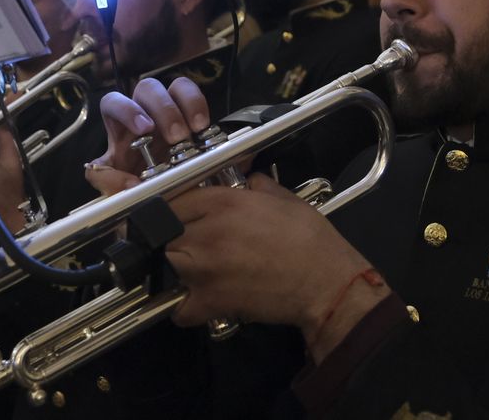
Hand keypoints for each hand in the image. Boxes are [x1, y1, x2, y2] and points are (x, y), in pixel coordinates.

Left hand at [84, 77, 211, 196]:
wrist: (157, 189)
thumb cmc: (131, 181)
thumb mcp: (111, 184)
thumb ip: (107, 180)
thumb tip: (129, 184)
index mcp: (119, 126)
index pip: (112, 102)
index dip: (127, 110)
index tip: (145, 129)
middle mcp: (144, 112)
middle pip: (148, 88)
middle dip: (164, 108)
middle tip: (176, 136)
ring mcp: (169, 111)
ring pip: (176, 86)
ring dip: (188, 103)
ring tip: (196, 129)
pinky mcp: (190, 118)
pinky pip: (195, 98)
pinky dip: (201, 108)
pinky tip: (205, 129)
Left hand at [164, 174, 389, 361]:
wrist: (325, 282)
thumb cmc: (309, 237)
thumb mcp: (283, 197)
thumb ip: (256, 185)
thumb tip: (247, 180)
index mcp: (222, 202)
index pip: (173, 201)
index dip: (172, 210)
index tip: (176, 218)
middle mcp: (206, 232)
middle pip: (162, 235)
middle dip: (168, 240)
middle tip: (183, 245)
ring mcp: (204, 269)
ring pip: (163, 267)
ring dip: (171, 269)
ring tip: (185, 272)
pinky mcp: (210, 302)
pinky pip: (178, 309)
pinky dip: (181, 309)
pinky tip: (194, 302)